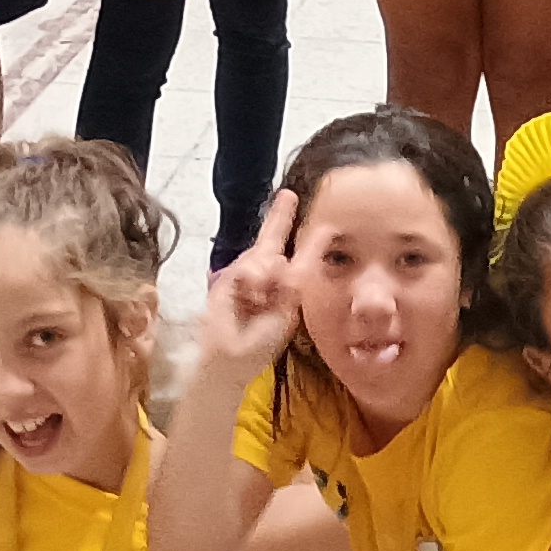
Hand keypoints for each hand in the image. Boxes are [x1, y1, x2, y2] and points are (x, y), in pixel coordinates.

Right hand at [199, 189, 308, 371]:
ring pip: (267, 256)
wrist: (231, 356)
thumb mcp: (288, 308)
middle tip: (288, 194)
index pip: (298, 255)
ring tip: (259, 301)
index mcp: (284, 285)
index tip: (322, 221)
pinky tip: (249, 297)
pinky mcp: (229, 275)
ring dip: (268, 277)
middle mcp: (265, 274)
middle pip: (273, 239)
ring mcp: (246, 272)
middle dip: (280, 217)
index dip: (308, 238)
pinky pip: (249, 265)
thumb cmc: (262, 341)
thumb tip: (295, 252)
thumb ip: (294, 279)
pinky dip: (252, 281)